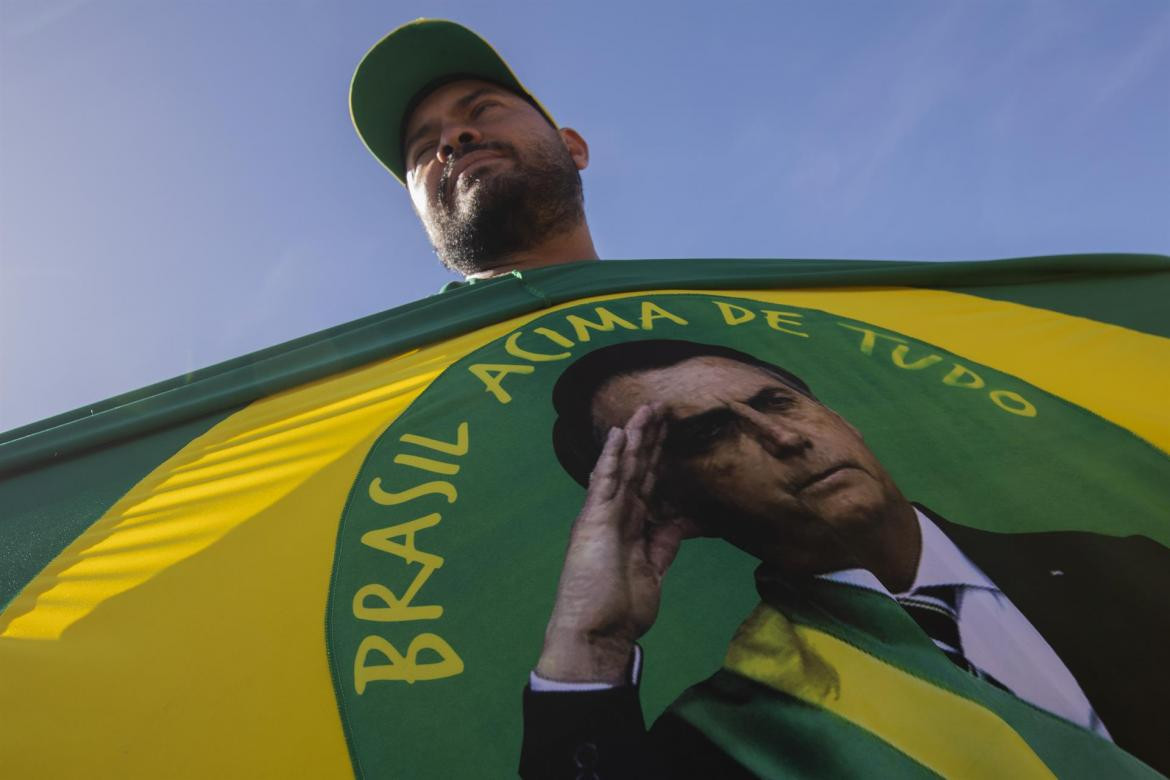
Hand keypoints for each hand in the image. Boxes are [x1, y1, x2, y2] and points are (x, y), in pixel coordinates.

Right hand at [535, 404, 688, 683]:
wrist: (597, 634)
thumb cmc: (622, 608)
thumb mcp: (654, 569)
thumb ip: (667, 541)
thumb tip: (685, 519)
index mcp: (631, 525)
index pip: (648, 481)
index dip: (659, 455)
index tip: (671, 429)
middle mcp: (616, 514)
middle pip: (637, 468)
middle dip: (651, 438)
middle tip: (663, 405)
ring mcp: (603, 516)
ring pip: (622, 468)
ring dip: (635, 438)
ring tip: (647, 408)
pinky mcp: (593, 522)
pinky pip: (604, 483)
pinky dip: (611, 458)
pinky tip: (619, 434)